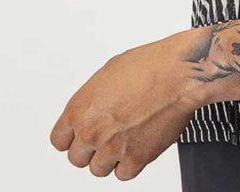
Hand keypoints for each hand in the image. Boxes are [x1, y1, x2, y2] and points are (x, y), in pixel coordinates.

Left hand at [49, 32, 201, 180]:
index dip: (74, 138)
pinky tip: (140, 144)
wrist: (179, 72)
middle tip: (110, 135)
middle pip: (77, 159)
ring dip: (112, 157)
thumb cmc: (150, 65)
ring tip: (129, 136)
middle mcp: (91, 131)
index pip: (60, 140)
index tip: (82, 137)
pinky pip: (123, 174)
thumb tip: (92, 110)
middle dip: (93, 148)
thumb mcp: (108, 73)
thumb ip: (93, 99)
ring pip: (99, 169)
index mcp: (79, 109)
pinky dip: (131, 163)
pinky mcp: (135, 158)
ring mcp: (111, 148)